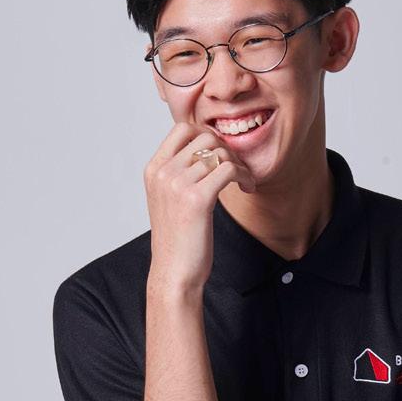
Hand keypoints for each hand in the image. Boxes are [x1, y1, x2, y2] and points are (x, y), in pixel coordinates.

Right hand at [144, 121, 255, 292]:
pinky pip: (229, 169)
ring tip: (244, 180)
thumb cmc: (177, 239)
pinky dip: (244, 176)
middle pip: (204, 137)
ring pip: (220, 153)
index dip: (207, 135)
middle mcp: (163, 173)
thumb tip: (206, 150)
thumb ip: (179, 172)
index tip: (220, 154)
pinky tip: (248, 188)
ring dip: (240, 165)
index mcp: (154, 170)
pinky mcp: (197, 199)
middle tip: (237, 169)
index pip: (182, 128)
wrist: (174, 272)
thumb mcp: (169, 198)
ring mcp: (177, 184)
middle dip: (227, 149)